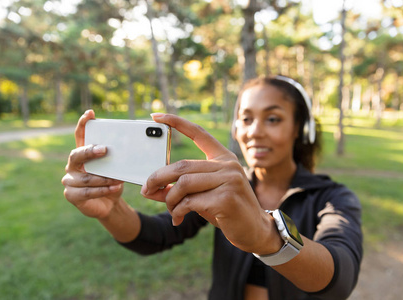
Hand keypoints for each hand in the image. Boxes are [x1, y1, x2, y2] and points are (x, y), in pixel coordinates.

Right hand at [62, 110, 123, 218]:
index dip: (83, 124)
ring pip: (86, 177)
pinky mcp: (71, 195)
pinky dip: (103, 190)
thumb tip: (128, 144)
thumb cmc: (111, 181)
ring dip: (104, 178)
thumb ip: (115, 157)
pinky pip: (87, 192)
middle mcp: (73, 165)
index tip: (90, 113)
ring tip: (118, 178)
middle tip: (105, 149)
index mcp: (83, 154)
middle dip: (91, 152)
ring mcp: (70, 180)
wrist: (109, 204)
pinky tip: (114, 187)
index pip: (80, 135)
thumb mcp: (115, 168)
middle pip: (77, 154)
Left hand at [141, 113, 277, 253]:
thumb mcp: (203, 195)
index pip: (198, 133)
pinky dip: (178, 211)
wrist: (255, 230)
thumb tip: (150, 188)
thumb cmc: (227, 211)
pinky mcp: (226, 198)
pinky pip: (190, 201)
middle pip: (182, 165)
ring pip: (183, 183)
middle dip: (158, 178)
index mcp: (223, 158)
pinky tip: (178, 218)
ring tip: (171, 210)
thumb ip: (180, 189)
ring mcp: (229, 180)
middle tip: (146, 190)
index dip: (176, 123)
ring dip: (170, 199)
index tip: (156, 116)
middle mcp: (227, 165)